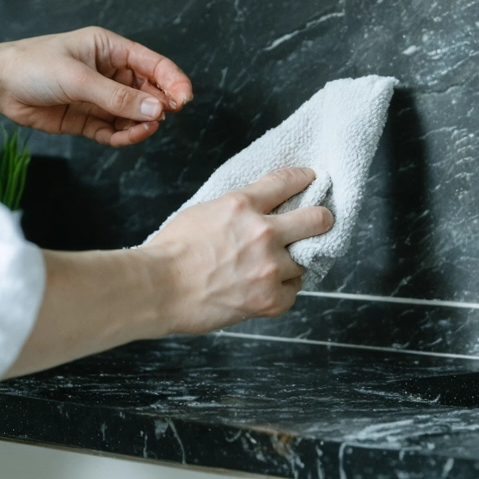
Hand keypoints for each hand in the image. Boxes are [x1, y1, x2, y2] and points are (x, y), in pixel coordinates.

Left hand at [0, 26, 193, 146]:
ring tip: (143, 130)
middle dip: (157, 105)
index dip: (172, 80)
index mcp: (109, 49)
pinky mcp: (87, 119)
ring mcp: (99, 97)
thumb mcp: (79, 78)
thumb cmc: (33, 65)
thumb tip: (156, 110)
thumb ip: (118, 97)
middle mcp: (108, 73)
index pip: (152, 64)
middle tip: (163, 117)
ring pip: (133, 114)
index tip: (183, 99)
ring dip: (141, 124)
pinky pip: (114, 130)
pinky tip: (126, 137)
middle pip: (147, 91)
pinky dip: (123, 136)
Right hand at [144, 168, 333, 333]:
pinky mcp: (269, 299)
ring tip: (276, 266)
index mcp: (242, 205)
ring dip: (293, 261)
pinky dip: (283, 290)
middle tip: (321, 221)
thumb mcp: (203, 211)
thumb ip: (235, 209)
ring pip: (305, 260)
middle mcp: (263, 233)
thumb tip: (257, 209)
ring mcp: (269, 268)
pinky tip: (268, 288)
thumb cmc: (170, 251)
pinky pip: (293, 292)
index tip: (311, 180)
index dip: (304, 179)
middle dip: (321, 219)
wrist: (158, 288)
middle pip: (317, 219)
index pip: (287, 181)